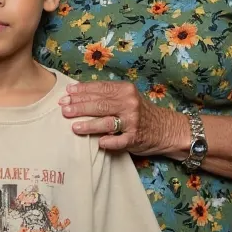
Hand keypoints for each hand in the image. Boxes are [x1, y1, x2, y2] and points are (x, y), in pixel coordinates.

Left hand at [59, 80, 187, 154]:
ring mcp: (133, 121)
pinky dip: (107, 142)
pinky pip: (118, 141)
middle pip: (100, 104)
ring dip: (89, 125)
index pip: (100, 89)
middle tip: (64, 109)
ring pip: (107, 122)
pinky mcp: (135, 138)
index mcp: (125, 89)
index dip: (82, 91)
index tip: (66, 94)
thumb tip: (77, 93)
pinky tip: (98, 143)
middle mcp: (129, 103)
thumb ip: (107, 94)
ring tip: (74, 127)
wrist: (166, 128)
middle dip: (80, 106)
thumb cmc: (139, 111)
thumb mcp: (127, 96)